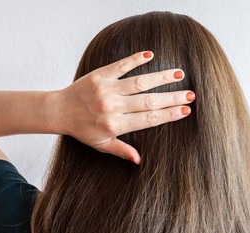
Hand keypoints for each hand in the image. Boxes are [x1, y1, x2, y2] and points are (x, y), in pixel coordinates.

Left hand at [58, 51, 194, 163]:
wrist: (59, 111)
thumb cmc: (82, 129)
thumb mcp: (101, 144)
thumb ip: (121, 150)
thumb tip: (140, 161)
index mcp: (115, 125)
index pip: (148, 119)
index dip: (168, 115)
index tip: (185, 111)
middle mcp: (112, 107)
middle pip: (148, 101)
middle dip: (172, 98)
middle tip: (190, 94)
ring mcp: (106, 89)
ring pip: (139, 82)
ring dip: (160, 78)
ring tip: (178, 74)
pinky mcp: (99, 75)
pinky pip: (120, 66)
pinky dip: (135, 59)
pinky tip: (150, 55)